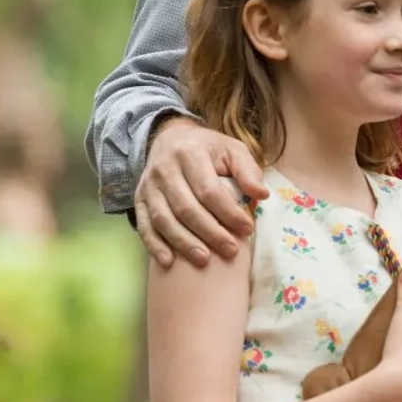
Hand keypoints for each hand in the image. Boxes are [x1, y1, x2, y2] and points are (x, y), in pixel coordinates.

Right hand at [133, 116, 268, 268]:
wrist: (170, 138)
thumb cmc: (208, 149)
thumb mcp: (232, 150)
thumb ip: (248, 171)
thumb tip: (262, 195)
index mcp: (190, 153)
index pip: (209, 190)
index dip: (228, 212)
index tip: (247, 229)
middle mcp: (165, 169)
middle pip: (186, 207)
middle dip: (210, 232)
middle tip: (230, 250)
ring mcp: (149, 185)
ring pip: (163, 219)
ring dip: (184, 243)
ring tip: (204, 260)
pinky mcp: (138, 198)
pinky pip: (144, 225)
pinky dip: (155, 245)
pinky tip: (168, 262)